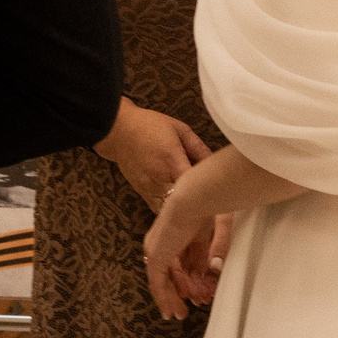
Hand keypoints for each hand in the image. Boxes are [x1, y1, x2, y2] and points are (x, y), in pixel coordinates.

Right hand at [95, 99, 210, 211]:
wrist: (118, 131)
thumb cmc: (150, 126)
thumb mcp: (179, 129)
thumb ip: (198, 147)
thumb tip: (215, 163)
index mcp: (171, 159)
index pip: (192, 184)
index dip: (206, 192)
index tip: (219, 195)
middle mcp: (159, 177)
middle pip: (182, 201)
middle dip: (197, 205)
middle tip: (213, 206)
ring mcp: (149, 188)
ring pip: (170, 210)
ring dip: (184, 211)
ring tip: (197, 212)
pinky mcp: (142, 193)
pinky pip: (159, 210)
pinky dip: (170, 212)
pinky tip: (179, 208)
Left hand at [144, 182, 224, 320]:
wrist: (195, 198)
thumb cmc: (208, 206)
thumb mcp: (215, 232)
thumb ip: (214, 251)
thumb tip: (215, 269)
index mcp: (178, 230)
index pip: (185, 259)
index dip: (195, 276)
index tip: (204, 291)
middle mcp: (164, 240)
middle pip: (174, 270)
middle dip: (186, 289)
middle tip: (196, 304)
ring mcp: (158, 249)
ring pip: (164, 279)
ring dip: (176, 297)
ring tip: (182, 313)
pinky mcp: (156, 257)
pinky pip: (158, 283)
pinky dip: (165, 298)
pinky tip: (170, 311)